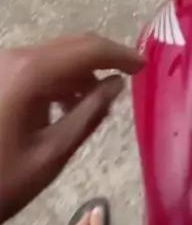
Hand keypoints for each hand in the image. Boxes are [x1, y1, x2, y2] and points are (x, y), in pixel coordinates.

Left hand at [0, 33, 143, 223]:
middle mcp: (16, 57)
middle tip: (130, 79)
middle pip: (72, 46)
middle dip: (103, 60)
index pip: (88, 49)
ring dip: (81, 72)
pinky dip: (60, 78)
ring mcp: (5, 64)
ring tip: (96, 102)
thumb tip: (116, 84)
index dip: (120, 55)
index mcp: (30, 73)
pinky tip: (67, 106)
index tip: (144, 67)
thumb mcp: (52, 153)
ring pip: (56, 55)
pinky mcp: (1, 74)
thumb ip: (90, 114)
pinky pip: (39, 66)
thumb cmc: (3, 179)